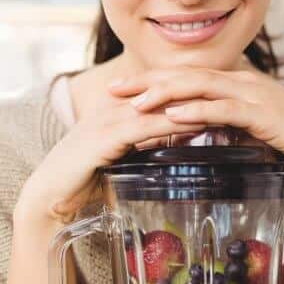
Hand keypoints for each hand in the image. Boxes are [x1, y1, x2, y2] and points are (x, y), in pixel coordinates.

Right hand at [16, 85, 208, 228]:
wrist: (48, 197)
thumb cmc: (82, 182)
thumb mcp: (119, 160)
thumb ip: (141, 151)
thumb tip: (169, 155)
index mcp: (117, 110)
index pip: (160, 91)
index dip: (190, 88)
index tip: (223, 89)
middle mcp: (114, 108)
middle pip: (164, 89)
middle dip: (199, 87)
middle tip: (235, 87)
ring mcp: (108, 120)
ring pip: (159, 104)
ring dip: (194, 101)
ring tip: (226, 100)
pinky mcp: (105, 137)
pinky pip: (146, 125)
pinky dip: (174, 123)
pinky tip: (199, 123)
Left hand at [108, 66, 283, 178]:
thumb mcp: (248, 126)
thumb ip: (222, 123)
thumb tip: (190, 129)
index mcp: (232, 84)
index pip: (184, 77)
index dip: (150, 81)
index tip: (121, 89)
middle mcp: (238, 83)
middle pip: (184, 76)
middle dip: (146, 82)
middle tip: (113, 91)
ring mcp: (251, 95)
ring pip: (200, 88)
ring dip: (166, 94)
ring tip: (136, 102)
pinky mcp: (263, 113)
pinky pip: (225, 109)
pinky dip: (198, 111)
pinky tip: (176, 116)